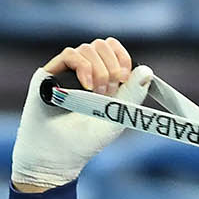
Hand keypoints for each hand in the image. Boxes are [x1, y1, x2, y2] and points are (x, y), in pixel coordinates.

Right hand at [12, 37, 152, 191]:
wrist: (59, 153)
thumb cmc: (87, 140)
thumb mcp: (118, 116)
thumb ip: (133, 94)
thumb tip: (147, 71)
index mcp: (103, 81)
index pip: (114, 51)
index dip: (122, 57)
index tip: (125, 76)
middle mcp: (86, 73)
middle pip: (102, 45)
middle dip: (111, 65)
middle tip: (110, 91)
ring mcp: (68, 71)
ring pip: (88, 48)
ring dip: (99, 71)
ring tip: (95, 94)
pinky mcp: (51, 72)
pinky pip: (70, 54)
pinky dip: (83, 67)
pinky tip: (86, 86)